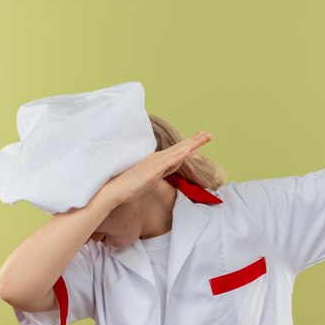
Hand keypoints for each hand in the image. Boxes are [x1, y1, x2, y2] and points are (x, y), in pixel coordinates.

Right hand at [99, 129, 213, 208]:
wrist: (116, 190)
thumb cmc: (131, 185)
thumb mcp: (152, 177)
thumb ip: (163, 171)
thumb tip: (172, 166)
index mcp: (158, 160)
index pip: (178, 151)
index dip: (190, 144)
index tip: (200, 138)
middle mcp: (157, 158)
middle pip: (180, 148)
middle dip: (195, 140)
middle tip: (208, 134)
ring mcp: (155, 163)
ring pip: (177, 152)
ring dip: (191, 144)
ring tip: (203, 138)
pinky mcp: (153, 170)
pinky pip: (168, 162)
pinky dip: (179, 156)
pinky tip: (188, 151)